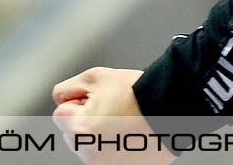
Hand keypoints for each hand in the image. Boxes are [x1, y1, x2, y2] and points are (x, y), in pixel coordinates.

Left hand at [51, 68, 170, 164]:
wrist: (172, 105)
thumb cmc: (137, 91)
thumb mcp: (95, 77)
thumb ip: (67, 88)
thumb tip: (60, 101)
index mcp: (80, 131)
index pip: (60, 115)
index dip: (79, 102)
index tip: (99, 99)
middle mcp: (89, 154)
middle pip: (73, 134)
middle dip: (86, 121)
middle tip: (114, 110)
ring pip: (89, 146)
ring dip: (100, 136)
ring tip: (125, 123)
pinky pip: (108, 157)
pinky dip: (115, 148)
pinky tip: (131, 136)